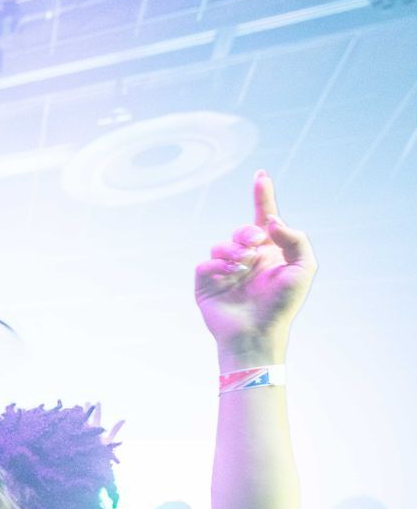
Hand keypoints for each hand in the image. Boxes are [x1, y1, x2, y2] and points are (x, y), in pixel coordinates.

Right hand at [194, 171, 314, 360]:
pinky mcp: (206, 283)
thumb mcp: (303, 268)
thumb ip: (294, 238)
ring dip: (233, 252)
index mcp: (270, 252)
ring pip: (221, 245)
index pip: (265, 218)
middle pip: (242, 229)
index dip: (263, 196)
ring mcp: (225, 271)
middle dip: (247, 231)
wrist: (257, 333)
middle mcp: (247, 258)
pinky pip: (205, 263)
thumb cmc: (282, 305)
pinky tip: (229, 277)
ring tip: (243, 266)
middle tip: (256, 243)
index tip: (261, 175)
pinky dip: (217, 267)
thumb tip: (270, 222)